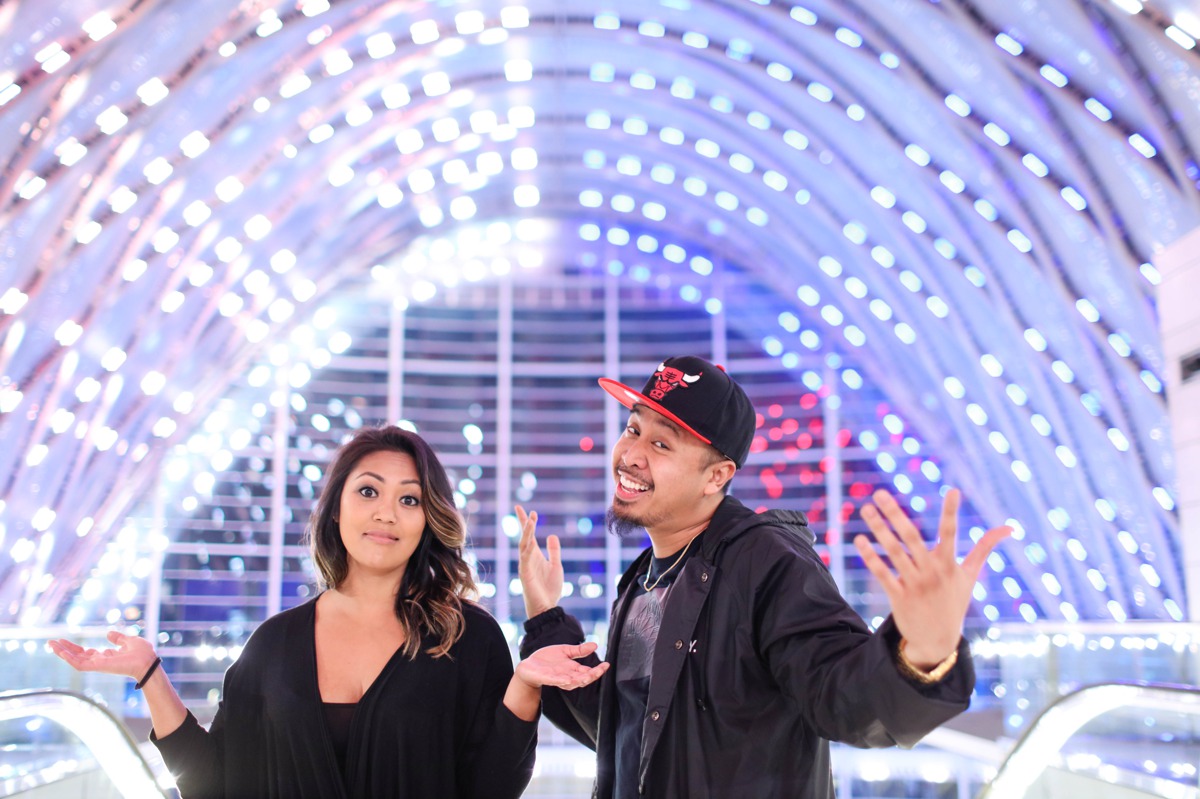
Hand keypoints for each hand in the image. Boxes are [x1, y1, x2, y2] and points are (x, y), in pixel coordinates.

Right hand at [48, 630, 158, 680]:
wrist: (148, 661)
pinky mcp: (98, 667)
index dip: (75, 648)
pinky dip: (69, 658)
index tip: (63, 641)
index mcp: (107, 656)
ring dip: (62, 653)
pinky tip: (61, 651)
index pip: (86, 653)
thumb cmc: (143, 653)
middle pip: (78, 656)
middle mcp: (100, 661)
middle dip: (64, 650)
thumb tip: (109, 634)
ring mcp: (98, 665)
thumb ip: (118, 638)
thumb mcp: (129, 641)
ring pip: (75, 660)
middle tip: (51, 642)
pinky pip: (80, 664)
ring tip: (51, 644)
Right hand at [516, 504, 561, 617]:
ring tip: (531, 520)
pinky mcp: (525, 574)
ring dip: (527, 532)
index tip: (529, 510)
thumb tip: (551, 534)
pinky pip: (525, 558)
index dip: (527, 523)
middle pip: (524, 536)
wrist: (546, 607)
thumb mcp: (556, 566)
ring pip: (523, 545)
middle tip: (520, 507)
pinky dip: (527, 548)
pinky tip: (530, 540)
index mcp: (535, 555)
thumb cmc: (550, 589)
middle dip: (523, 522)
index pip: (529, 536)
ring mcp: (525, 565)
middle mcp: (528, 558)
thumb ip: (554, 551)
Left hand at [516, 642, 608, 690]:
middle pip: (583, 678)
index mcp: (573, 669)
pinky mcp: (548, 679)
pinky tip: (569, 679)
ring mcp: (559, 679)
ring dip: (581, 679)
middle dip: (593, 675)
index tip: (607, 664)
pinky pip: (557, 681)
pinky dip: (563, 681)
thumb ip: (579, 650)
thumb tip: (595, 644)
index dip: (598, 670)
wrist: (529, 665)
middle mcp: (568, 676)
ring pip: (573, 682)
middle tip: (601, 670)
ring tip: (590, 675)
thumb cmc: (548, 659)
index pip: (589, 671)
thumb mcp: (565, 651)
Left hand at [853, 488, 1010, 667]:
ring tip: (865, 510)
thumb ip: (985, 549)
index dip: (952, 512)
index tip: (953, 490)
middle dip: (895, 514)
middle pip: (912, 538)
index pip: (951, 533)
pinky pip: (882, 574)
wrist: (937, 641)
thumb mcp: (970, 576)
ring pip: (894, 552)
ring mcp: (915, 585)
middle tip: (879, 494)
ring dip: (878, 530)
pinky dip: (871, 557)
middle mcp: (932, 572)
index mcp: (949, 564)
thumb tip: (1009, 528)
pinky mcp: (899, 597)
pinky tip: (859, 540)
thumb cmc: (954, 602)